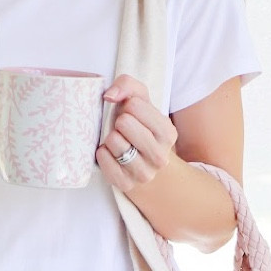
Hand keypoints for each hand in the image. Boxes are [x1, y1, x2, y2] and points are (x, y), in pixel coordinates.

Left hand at [97, 75, 176, 192]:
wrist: (145, 166)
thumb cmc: (139, 127)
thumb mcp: (141, 102)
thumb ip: (128, 85)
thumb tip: (110, 96)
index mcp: (168, 133)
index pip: (134, 105)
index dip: (128, 106)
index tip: (133, 116)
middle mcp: (160, 156)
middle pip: (124, 123)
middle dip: (119, 123)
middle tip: (124, 130)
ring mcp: (144, 174)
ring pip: (113, 141)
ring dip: (110, 138)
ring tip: (119, 143)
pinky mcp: (126, 185)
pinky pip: (103, 159)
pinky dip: (102, 153)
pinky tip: (111, 154)